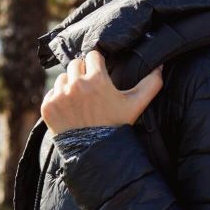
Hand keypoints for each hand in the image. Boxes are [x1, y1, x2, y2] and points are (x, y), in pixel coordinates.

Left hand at [41, 48, 163, 136]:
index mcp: (97, 79)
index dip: (98, 65)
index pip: (93, 55)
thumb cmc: (116, 126)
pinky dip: (59, 99)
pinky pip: (52, 92)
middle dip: (83, 73)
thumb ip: (151, 84)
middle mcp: (76, 84)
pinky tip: (70, 111)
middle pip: (76, 64)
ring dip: (70, 85)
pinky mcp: (48, 106)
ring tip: (81, 102)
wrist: (94, 153)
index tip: (100, 75)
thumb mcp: (136, 106)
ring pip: (63, 78)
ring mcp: (60, 95)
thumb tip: (161, 66)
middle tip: (90, 90)